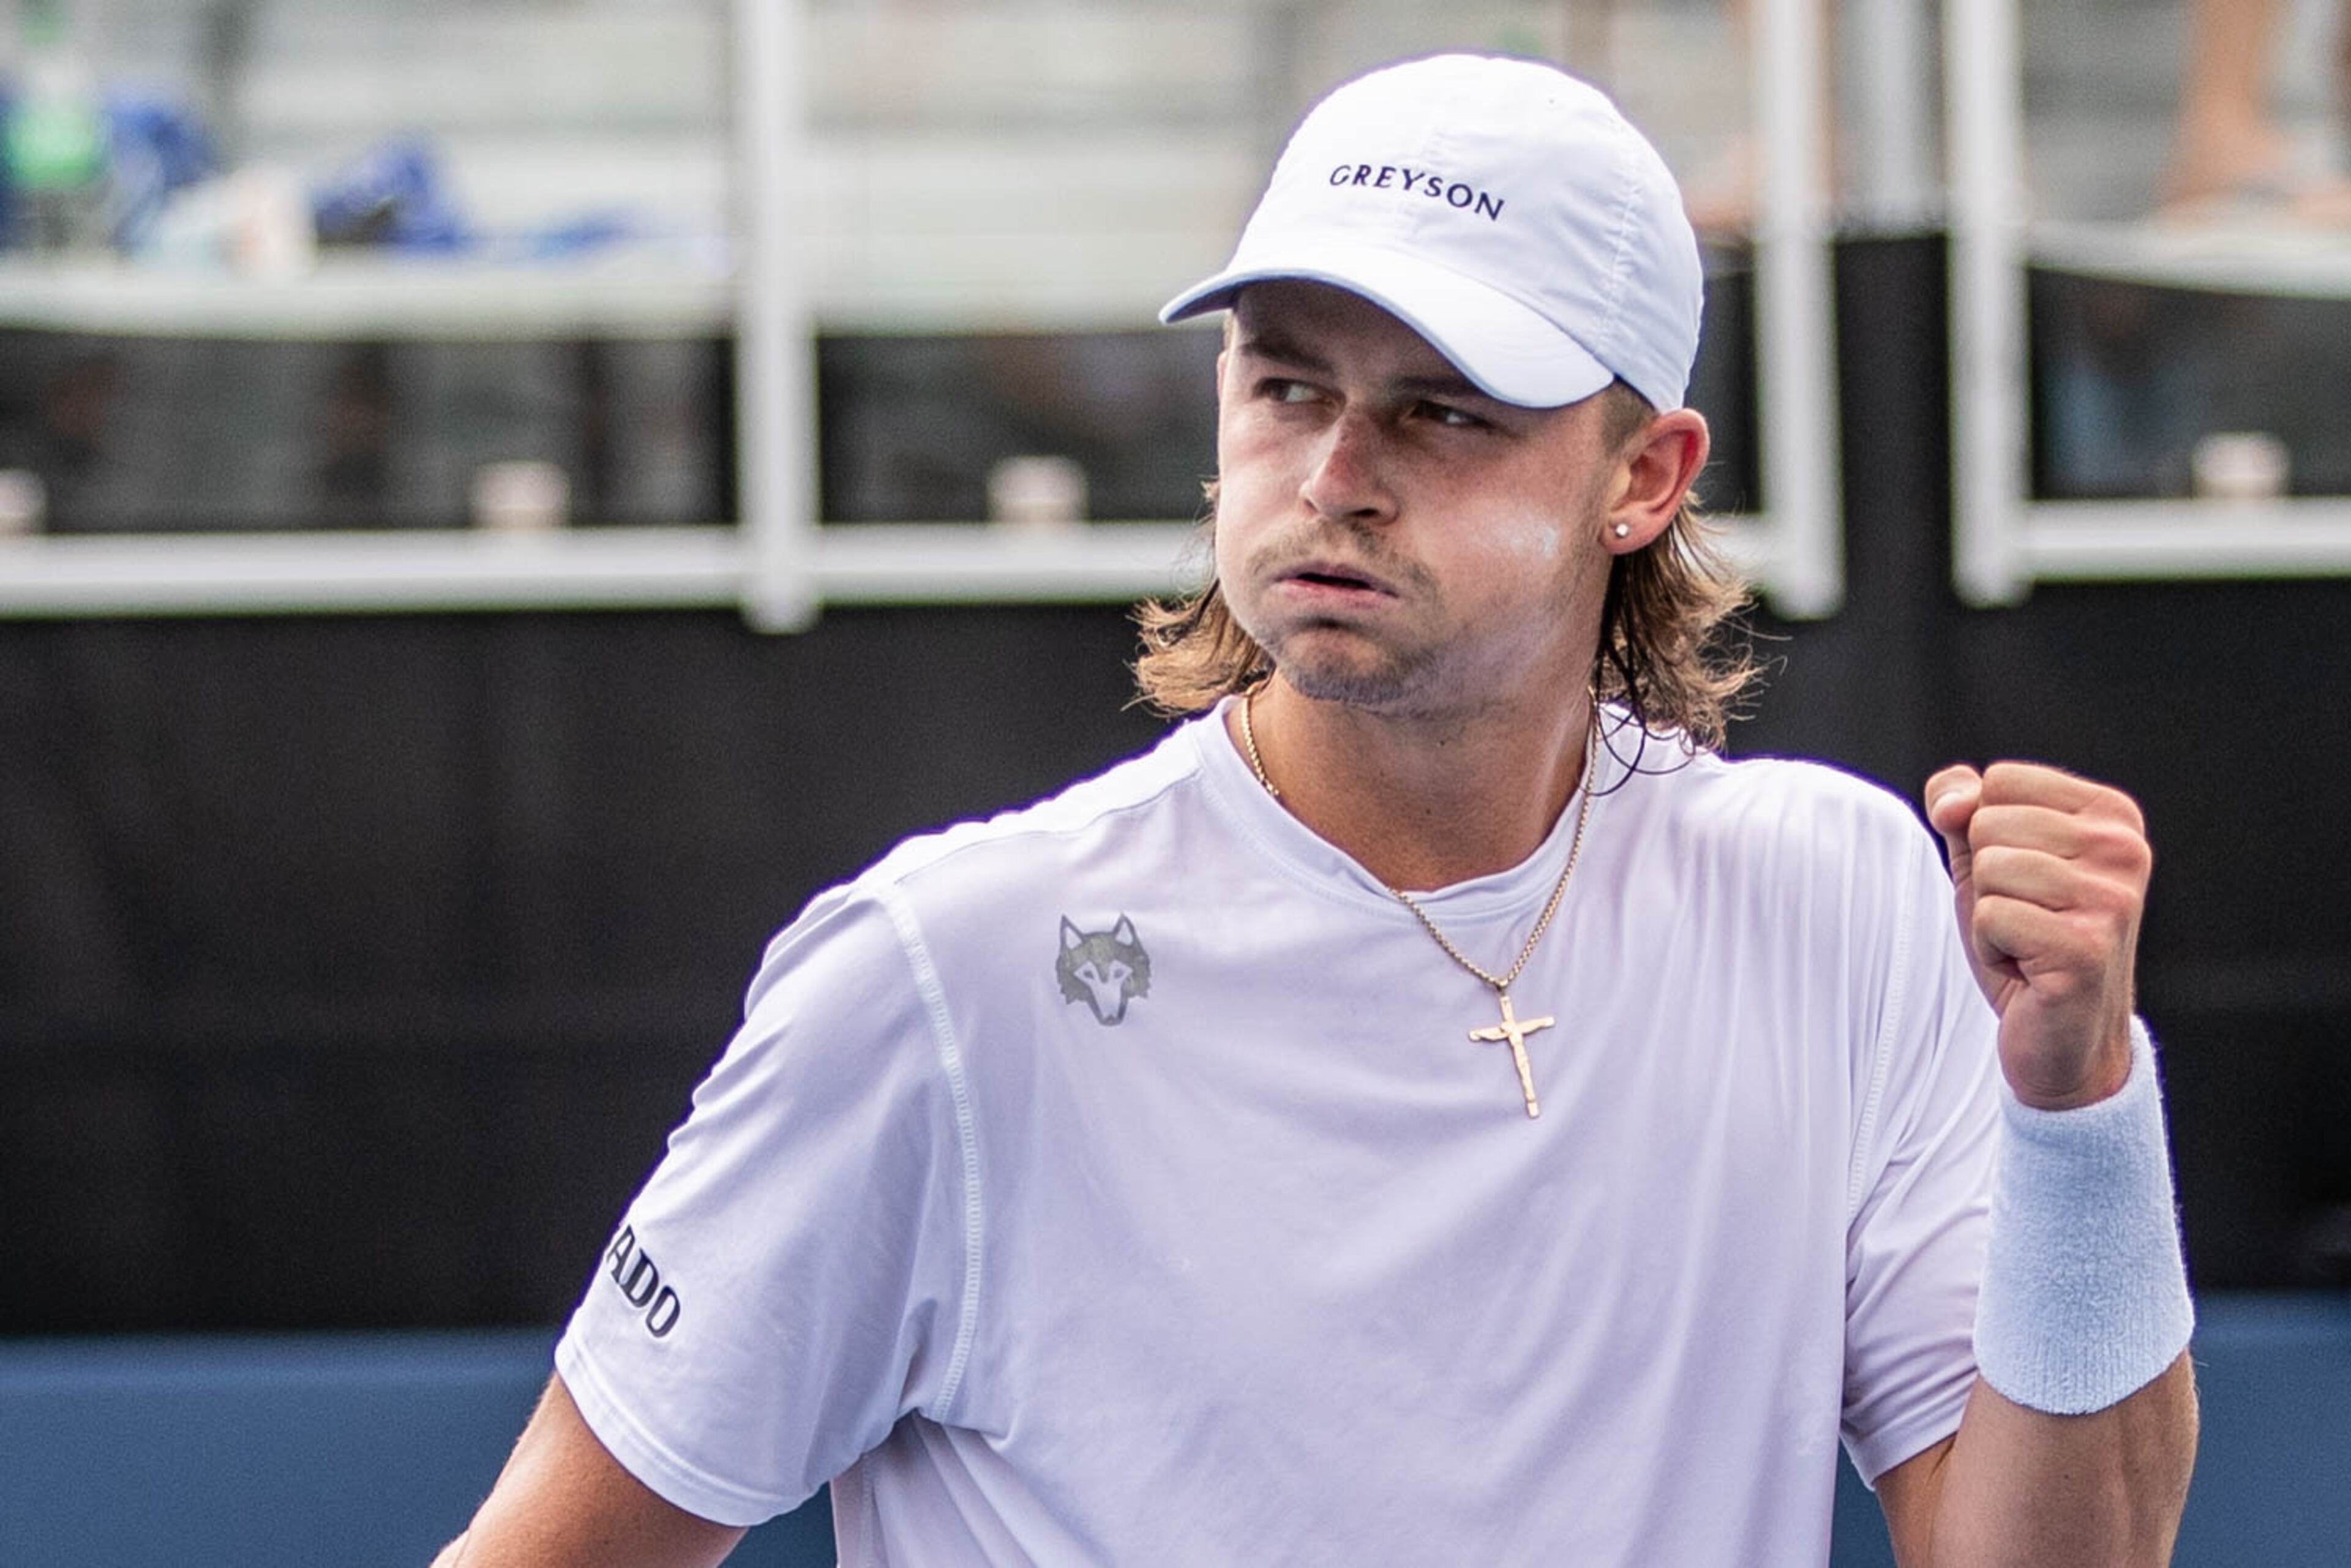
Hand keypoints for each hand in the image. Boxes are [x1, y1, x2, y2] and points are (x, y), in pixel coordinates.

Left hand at [1923, 761, 2150, 1109]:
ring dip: (1988, 916)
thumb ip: (1961, 806)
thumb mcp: (1985, 860)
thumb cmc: (2025, 942)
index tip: (2026, 883)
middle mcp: (2124, 849)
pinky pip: (1991, 917)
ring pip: (1989, 869)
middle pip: (1989, 822)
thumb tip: (1950, 800)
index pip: (2000, 780)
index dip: (1987, 836)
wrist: (2064, 1039)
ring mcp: (2112, 898)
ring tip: (2027, 944)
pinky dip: (1992, 948)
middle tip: (2026, 920)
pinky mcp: (2087, 946)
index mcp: (2111, 816)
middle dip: (1987, 880)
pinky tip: (2028, 969)